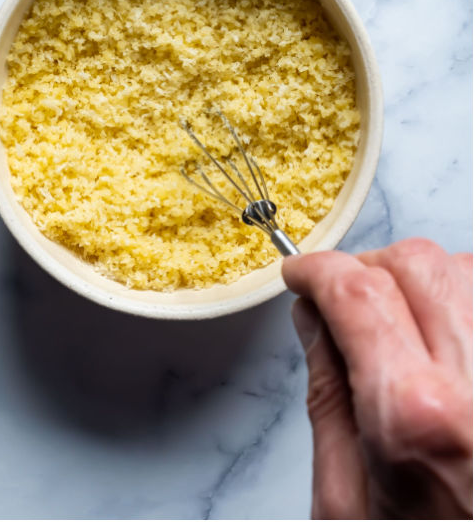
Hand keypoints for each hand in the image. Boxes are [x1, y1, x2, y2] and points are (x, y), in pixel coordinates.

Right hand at [283, 238, 471, 518]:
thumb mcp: (348, 499)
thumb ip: (330, 397)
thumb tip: (316, 319)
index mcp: (416, 417)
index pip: (356, 290)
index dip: (318, 269)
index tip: (303, 274)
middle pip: (418, 264)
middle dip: (370, 270)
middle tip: (349, 302)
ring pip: (471, 271)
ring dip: (429, 284)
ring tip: (408, 328)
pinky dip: (471, 307)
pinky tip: (456, 345)